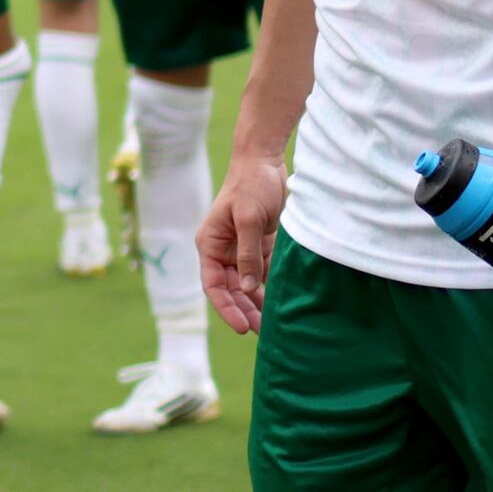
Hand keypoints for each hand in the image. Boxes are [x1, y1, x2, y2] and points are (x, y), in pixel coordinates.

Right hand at [201, 151, 286, 334]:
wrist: (265, 159)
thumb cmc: (251, 184)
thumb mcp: (249, 218)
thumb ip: (248, 254)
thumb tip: (248, 288)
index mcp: (210, 244)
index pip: (213, 285)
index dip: (226, 308)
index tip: (241, 327)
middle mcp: (223, 250)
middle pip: (231, 289)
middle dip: (244, 310)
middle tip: (262, 332)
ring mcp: (242, 248)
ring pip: (248, 284)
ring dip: (258, 303)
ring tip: (273, 324)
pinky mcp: (261, 244)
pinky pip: (264, 272)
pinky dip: (271, 286)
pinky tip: (282, 301)